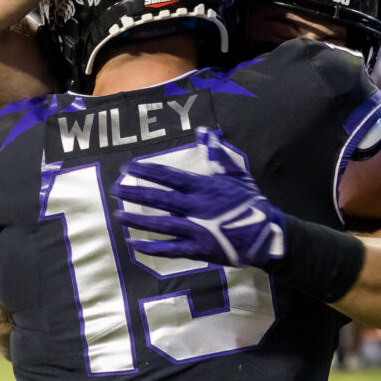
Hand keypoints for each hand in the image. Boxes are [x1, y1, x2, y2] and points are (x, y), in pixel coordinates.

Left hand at [113, 127, 285, 268]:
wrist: (265, 233)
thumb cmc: (249, 201)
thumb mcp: (236, 172)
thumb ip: (217, 153)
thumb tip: (204, 131)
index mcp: (201, 186)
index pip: (167, 175)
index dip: (146, 170)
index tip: (127, 167)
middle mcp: (194, 206)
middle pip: (158, 198)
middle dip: (134, 193)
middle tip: (115, 189)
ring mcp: (195, 229)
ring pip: (160, 224)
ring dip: (137, 220)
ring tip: (117, 215)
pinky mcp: (198, 249)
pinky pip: (170, 249)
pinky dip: (151, 247)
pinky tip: (134, 244)